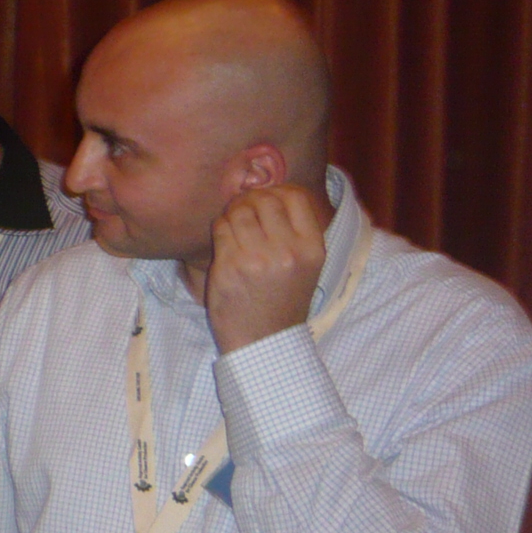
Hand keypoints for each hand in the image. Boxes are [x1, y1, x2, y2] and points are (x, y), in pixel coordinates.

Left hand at [205, 183, 330, 354]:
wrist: (264, 341)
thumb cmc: (282, 301)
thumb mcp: (305, 266)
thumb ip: (295, 231)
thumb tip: (270, 192)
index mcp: (312, 248)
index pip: (295, 196)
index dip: (276, 191)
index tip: (266, 200)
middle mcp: (288, 251)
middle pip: (264, 199)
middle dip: (249, 200)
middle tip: (242, 211)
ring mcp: (258, 259)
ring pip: (238, 211)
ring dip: (231, 213)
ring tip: (232, 227)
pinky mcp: (230, 268)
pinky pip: (220, 229)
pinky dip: (219, 228)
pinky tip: (224, 242)